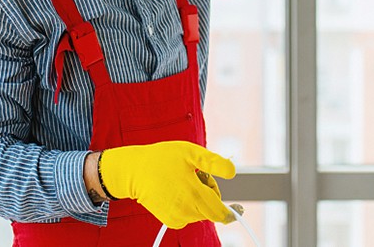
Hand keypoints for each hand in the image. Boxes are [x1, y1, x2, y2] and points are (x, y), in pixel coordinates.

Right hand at [98, 141, 235, 228]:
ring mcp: (177, 217)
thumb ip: (214, 163)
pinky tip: (176, 189)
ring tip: (182, 180)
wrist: (134, 170)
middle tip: (195, 174)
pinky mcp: (169, 220)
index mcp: (194, 195)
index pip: (220, 213)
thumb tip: (233, 173)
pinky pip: (188, 214)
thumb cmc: (162, 158)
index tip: (239, 208)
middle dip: (209, 193)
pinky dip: (187, 203)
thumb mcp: (191, 152)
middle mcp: (187, 211)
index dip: (231, 211)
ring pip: (200, 212)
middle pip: (211, 210)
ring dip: (198, 197)